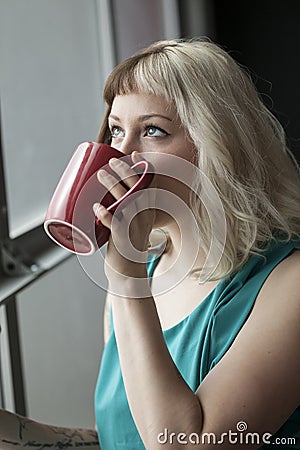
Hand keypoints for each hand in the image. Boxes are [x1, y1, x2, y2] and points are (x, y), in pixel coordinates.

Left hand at [93, 152, 155, 281]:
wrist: (128, 274)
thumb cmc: (126, 247)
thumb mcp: (132, 225)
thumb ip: (122, 211)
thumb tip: (104, 195)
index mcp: (147, 212)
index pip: (150, 186)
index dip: (143, 168)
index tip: (135, 154)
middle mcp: (143, 218)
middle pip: (137, 188)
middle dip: (125, 171)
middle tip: (112, 160)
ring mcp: (133, 228)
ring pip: (125, 202)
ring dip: (112, 186)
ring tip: (100, 175)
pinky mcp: (121, 240)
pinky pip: (114, 225)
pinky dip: (105, 216)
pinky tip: (96, 208)